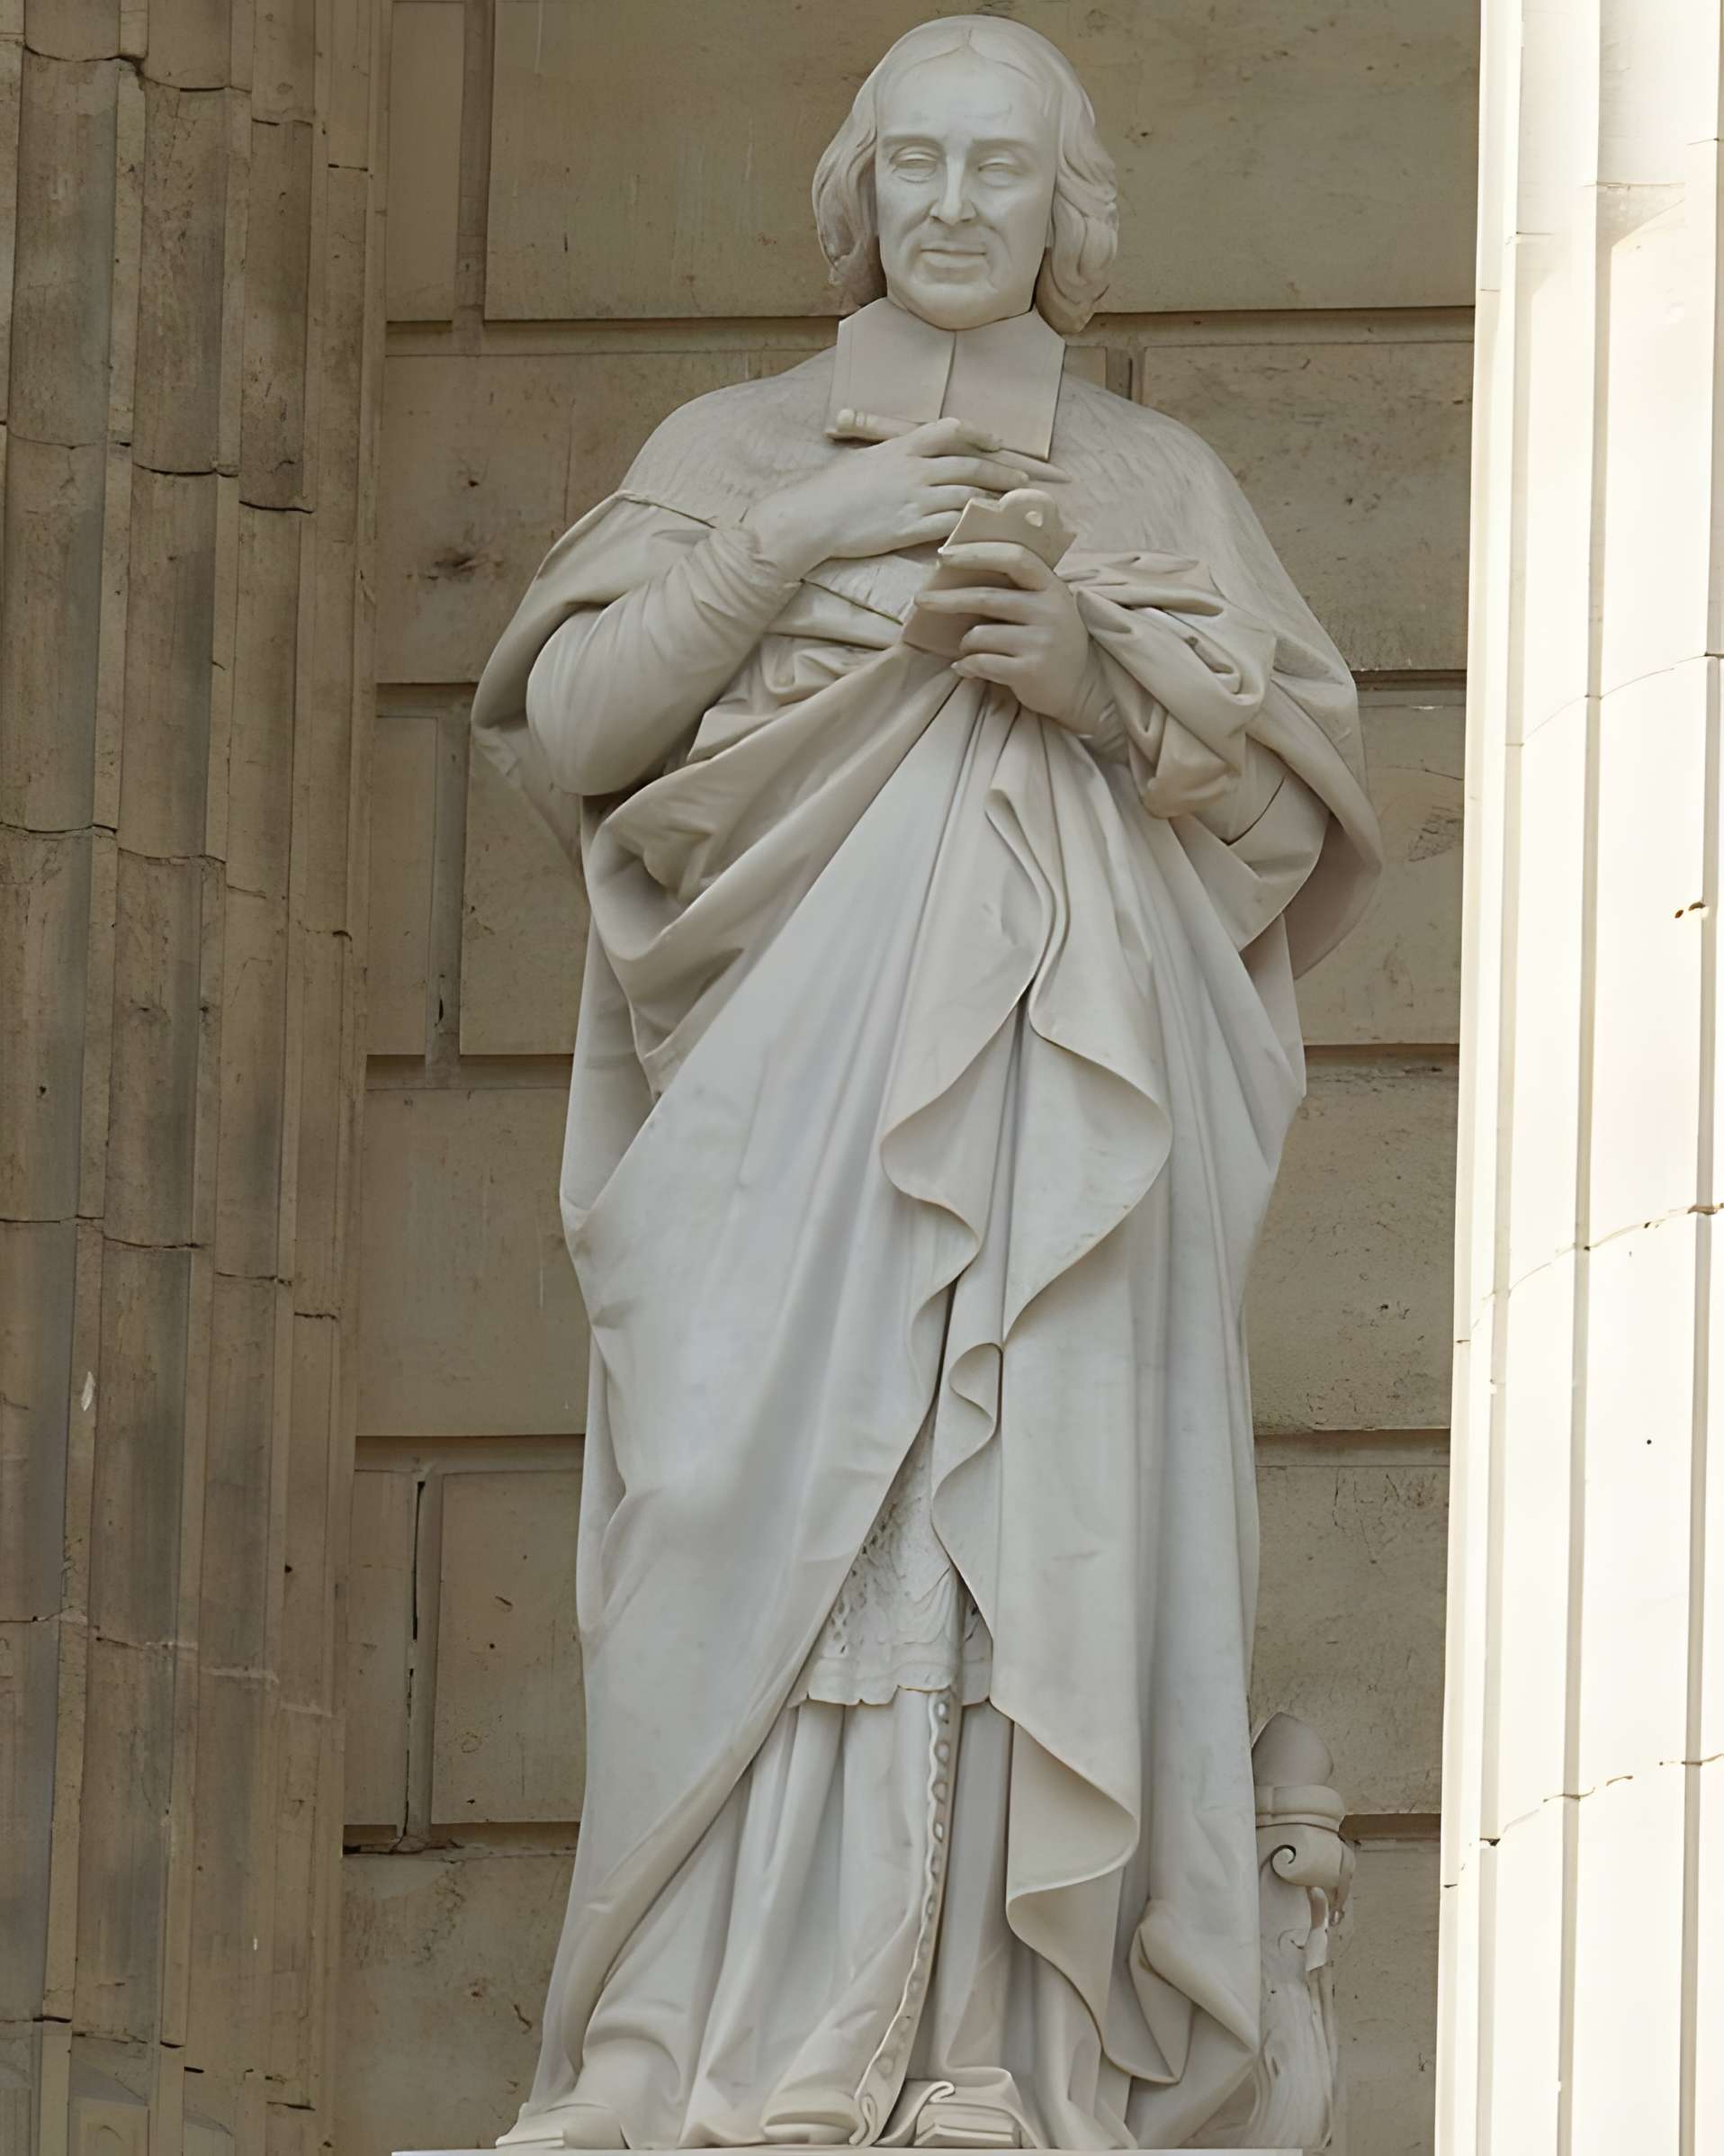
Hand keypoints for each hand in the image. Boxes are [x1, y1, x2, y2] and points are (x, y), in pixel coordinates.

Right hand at [741, 416, 1063, 579]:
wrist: (810, 516)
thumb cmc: (830, 491)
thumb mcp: (864, 462)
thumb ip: (893, 459)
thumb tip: (909, 460)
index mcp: (903, 446)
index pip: (952, 429)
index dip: (979, 435)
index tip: (999, 442)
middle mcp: (914, 468)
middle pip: (971, 463)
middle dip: (1004, 470)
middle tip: (1027, 479)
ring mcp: (914, 498)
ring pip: (968, 494)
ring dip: (997, 499)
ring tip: (1018, 507)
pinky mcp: (909, 528)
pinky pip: (952, 525)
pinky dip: (974, 526)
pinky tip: (990, 532)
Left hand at [915, 542, 1093, 727]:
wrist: (1083, 687)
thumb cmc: (1053, 642)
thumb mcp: (1047, 606)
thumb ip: (1019, 589)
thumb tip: (960, 575)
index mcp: (1051, 587)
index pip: (1015, 557)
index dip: (978, 554)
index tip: (945, 556)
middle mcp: (1049, 611)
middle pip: (986, 597)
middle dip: (947, 600)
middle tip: (921, 601)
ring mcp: (1041, 642)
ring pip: (979, 635)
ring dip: (964, 644)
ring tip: (968, 650)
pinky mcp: (1029, 671)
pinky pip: (981, 663)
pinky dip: (966, 666)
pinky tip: (966, 668)